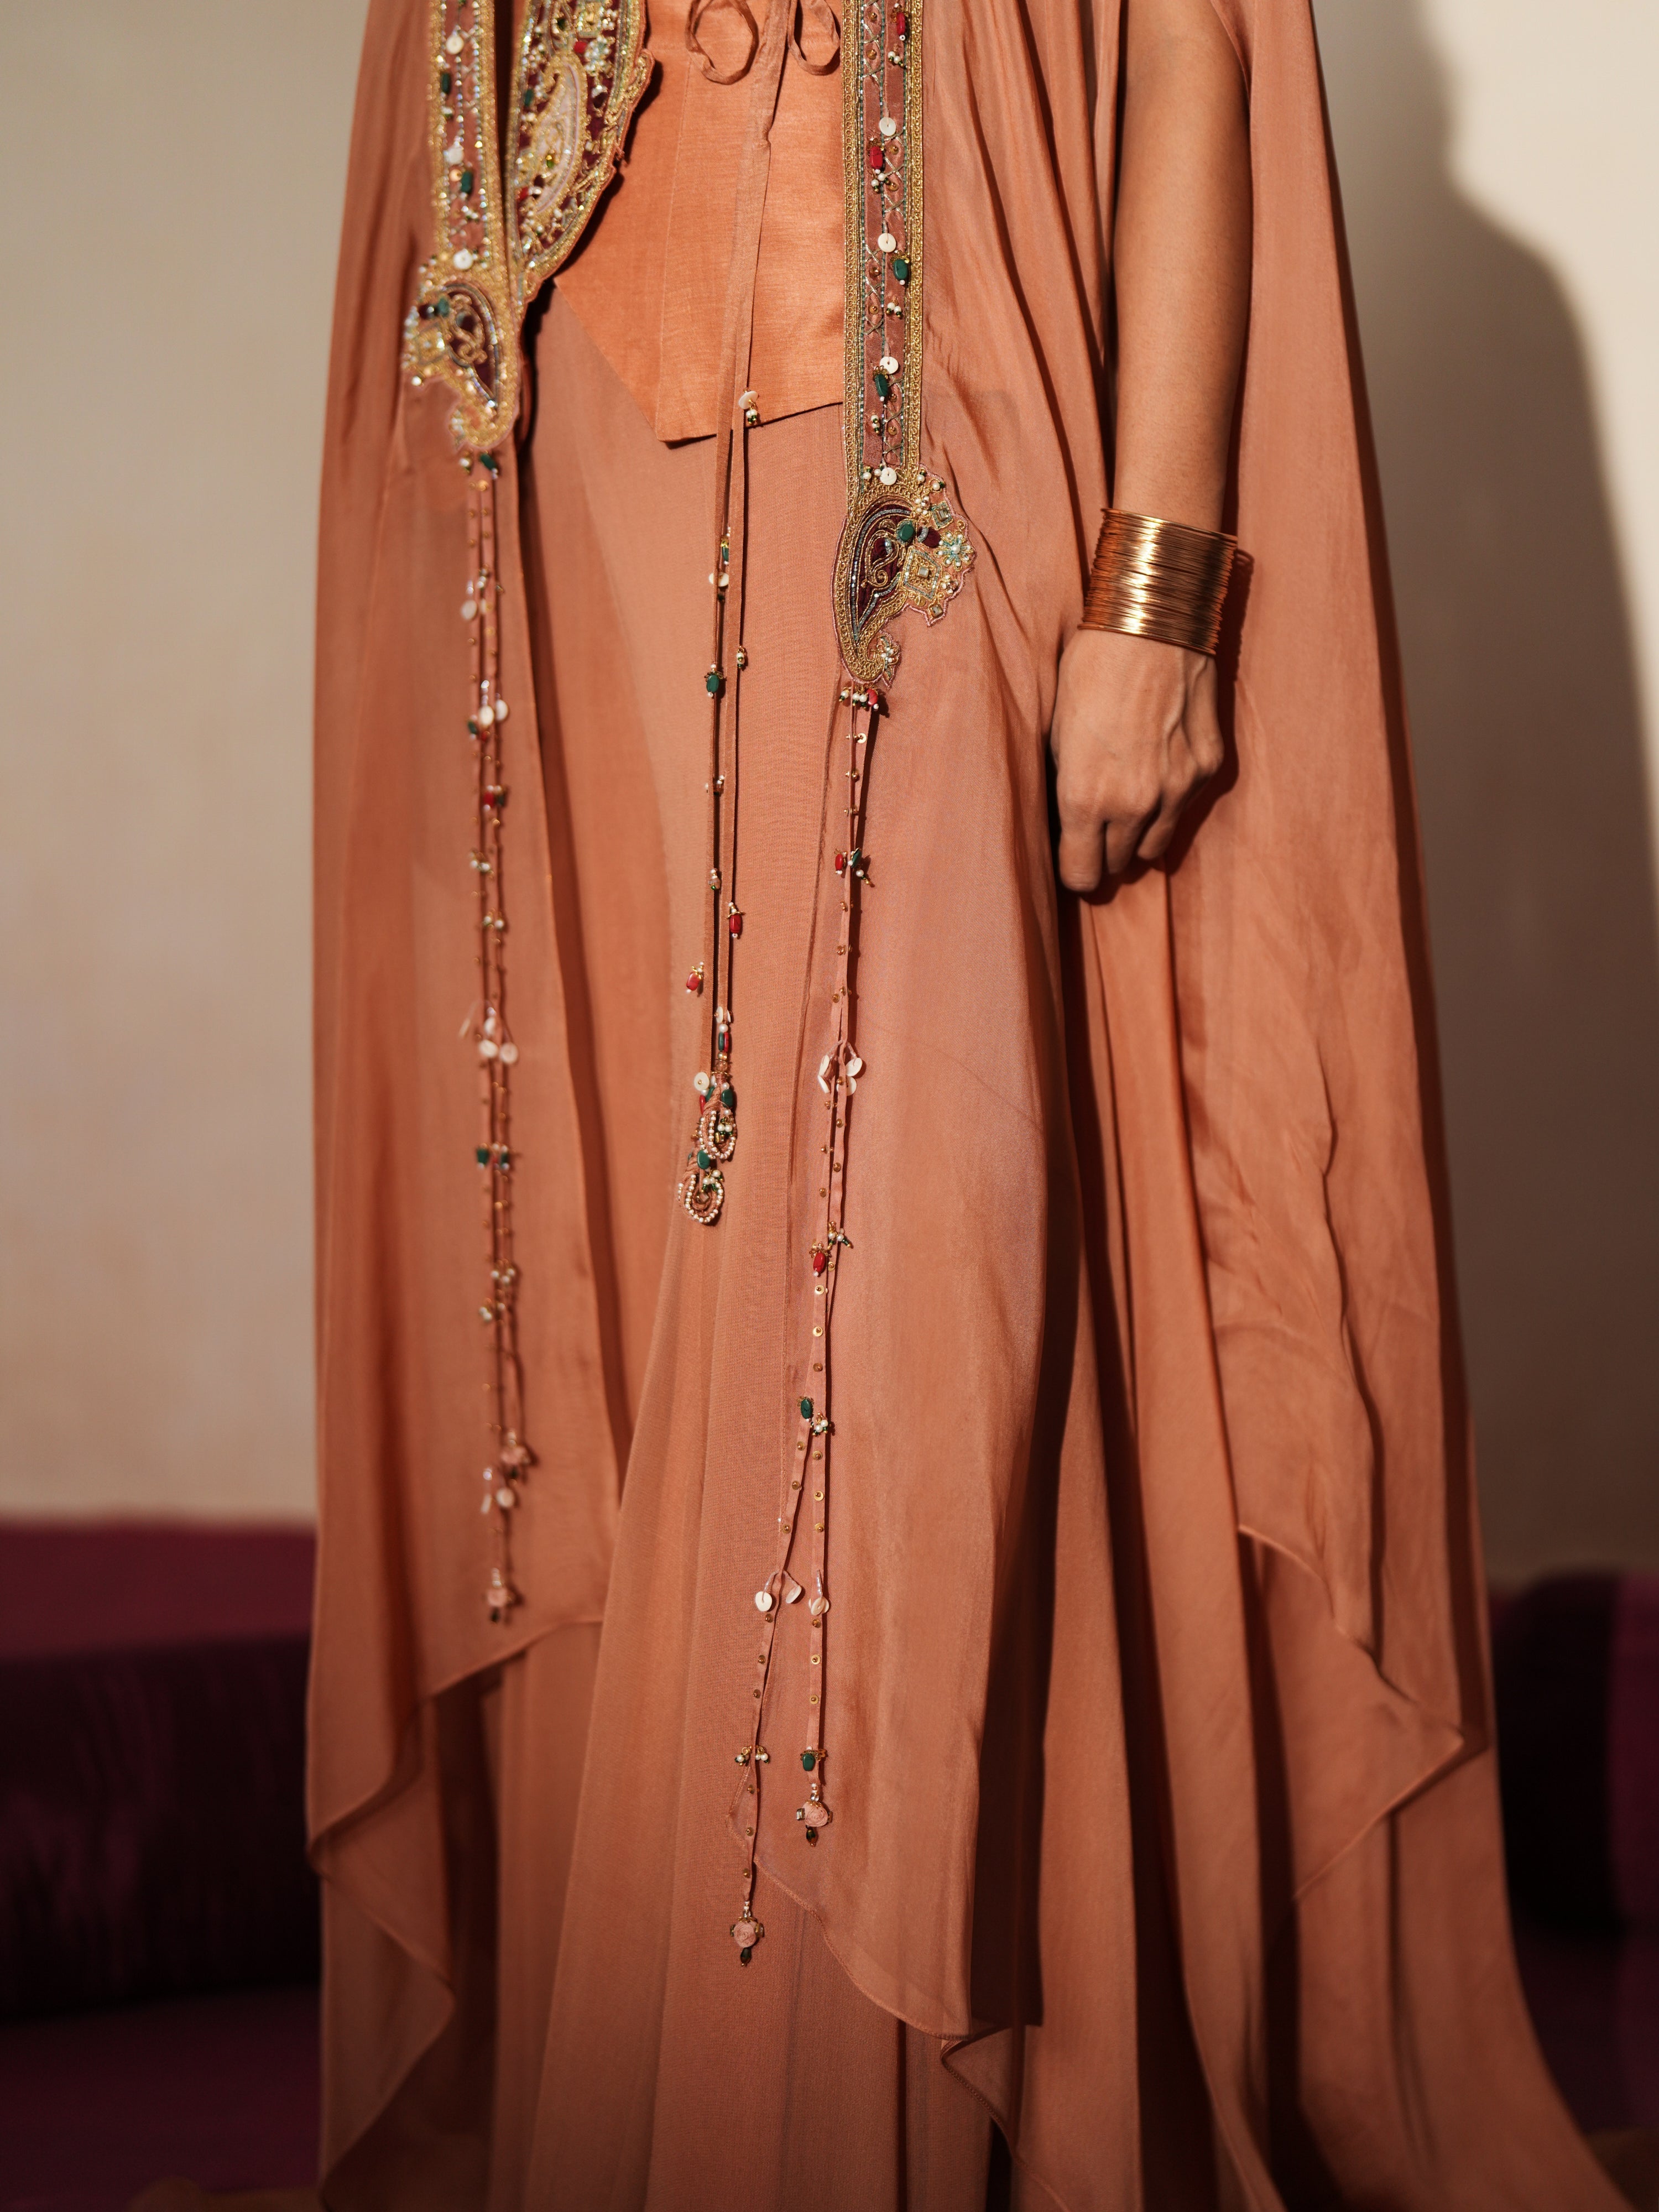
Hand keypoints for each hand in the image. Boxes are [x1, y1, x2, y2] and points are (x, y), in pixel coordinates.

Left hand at [1048, 626, 1223, 890]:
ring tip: (1124, 801)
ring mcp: (1177, 788)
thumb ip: (1064, 785)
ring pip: (1154, 847)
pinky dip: (1169, 800)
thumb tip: (1067, 822)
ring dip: (1137, 834)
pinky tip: (1155, 764)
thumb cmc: (1091, 665)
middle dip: (1102, 852)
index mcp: (1085, 798)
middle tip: (1093, 828)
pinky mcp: (1208, 768)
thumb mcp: (1056, 730)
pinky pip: (1184, 808)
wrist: (1153, 617)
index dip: (1073, 869)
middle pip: (1117, 865)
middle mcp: (1136, 804)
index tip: (1070, 855)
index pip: (1082, 875)